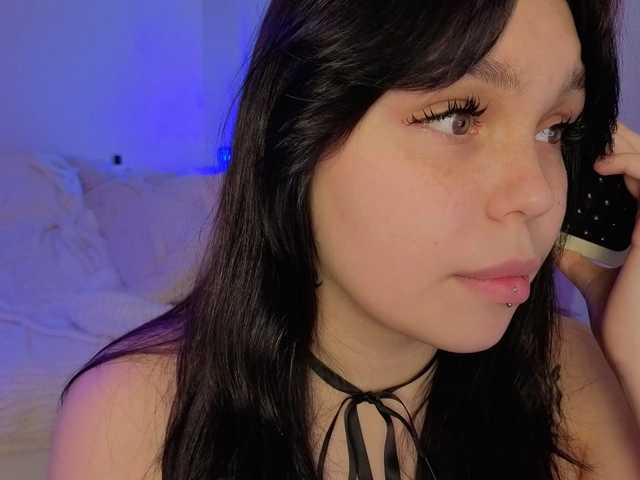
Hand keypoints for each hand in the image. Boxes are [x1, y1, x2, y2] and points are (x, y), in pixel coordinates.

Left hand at [556, 121, 639, 368]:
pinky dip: (630, 163)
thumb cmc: (626, 326)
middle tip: (584, 132)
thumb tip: (551, 242)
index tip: (580, 148)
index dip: (617, 157)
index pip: (638, 179)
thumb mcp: (597, 281)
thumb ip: (581, 258)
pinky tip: (601, 164)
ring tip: (591, 143)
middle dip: (620, 142)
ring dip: (624, 146)